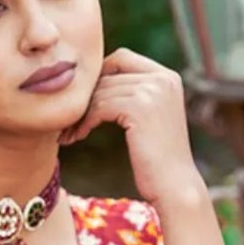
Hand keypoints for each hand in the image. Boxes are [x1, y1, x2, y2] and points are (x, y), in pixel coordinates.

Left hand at [58, 47, 196, 203]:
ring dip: (81, 113)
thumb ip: (134, 94)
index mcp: (167, 76)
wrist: (175, 186)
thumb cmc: (158, 159)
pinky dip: (84, 121)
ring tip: (70, 133)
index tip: (83, 102)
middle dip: (85, 97)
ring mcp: (153, 90)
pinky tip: (78, 136)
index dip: (98, 77)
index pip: (121, 58)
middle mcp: (163, 78)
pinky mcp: (139, 107)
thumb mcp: (151, 117)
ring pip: (100, 92)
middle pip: (107, 75)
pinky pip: (99, 106)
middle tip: (69, 121)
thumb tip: (98, 80)